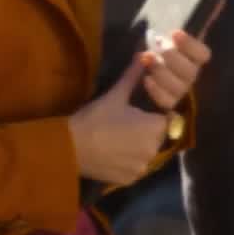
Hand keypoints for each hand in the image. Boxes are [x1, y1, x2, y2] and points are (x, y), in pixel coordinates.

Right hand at [68, 28, 212, 183]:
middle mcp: (153, 150)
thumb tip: (144, 55)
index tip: (137, 114)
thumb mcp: (115, 96)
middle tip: (123, 126)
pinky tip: (112, 154)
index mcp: (155, 128)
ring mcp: (142, 168)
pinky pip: (135, 169)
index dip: (152, 116)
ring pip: (146, 154)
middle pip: (156, 138)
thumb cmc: (94, 119)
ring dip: (137, 148)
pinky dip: (127, 163)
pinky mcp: (129, 180)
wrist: (68, 148)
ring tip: (116, 140)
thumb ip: (133, 76)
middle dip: (145, 132)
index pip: (165, 120)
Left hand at [137, 25, 214, 110]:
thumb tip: (219, 0)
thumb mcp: (169, 33)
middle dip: (173, 57)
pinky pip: (167, 102)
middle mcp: (191, 75)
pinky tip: (146, 79)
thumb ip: (195, 20)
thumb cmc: (155, 51)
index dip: (191, 45)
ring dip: (163, 71)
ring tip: (146, 59)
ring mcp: (181, 93)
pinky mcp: (168, 106)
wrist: (134, 84)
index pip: (203, 54)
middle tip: (157, 45)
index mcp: (193, 58)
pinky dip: (156, 90)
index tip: (175, 34)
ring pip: (179, 87)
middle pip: (191, 71)